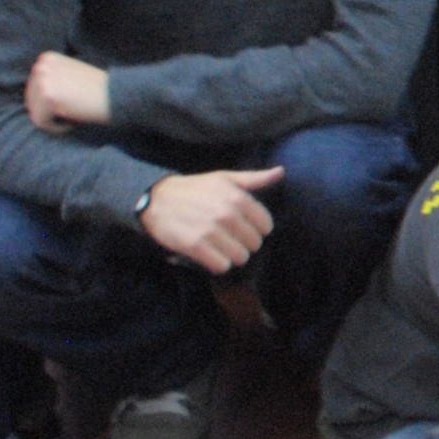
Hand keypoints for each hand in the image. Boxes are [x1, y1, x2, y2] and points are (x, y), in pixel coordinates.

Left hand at [24, 51, 112, 130]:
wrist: (117, 94)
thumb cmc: (97, 89)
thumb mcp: (70, 73)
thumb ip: (51, 77)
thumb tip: (31, 96)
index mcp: (46, 59)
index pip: (33, 90)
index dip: (51, 102)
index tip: (71, 101)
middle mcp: (42, 66)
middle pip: (31, 101)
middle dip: (50, 111)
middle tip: (74, 109)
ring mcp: (44, 80)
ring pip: (35, 112)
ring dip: (53, 119)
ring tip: (74, 114)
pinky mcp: (48, 96)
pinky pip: (41, 122)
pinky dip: (56, 127)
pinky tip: (72, 121)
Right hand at [141, 166, 282, 272]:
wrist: (157, 199)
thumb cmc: (195, 189)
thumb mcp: (224, 178)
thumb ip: (254, 179)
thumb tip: (280, 172)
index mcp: (237, 197)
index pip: (266, 225)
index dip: (258, 229)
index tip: (245, 227)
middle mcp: (226, 214)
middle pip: (254, 244)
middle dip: (245, 243)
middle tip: (230, 237)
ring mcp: (210, 230)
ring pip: (240, 257)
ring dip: (232, 255)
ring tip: (221, 246)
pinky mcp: (195, 246)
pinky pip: (222, 266)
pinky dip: (218, 264)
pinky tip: (210, 254)